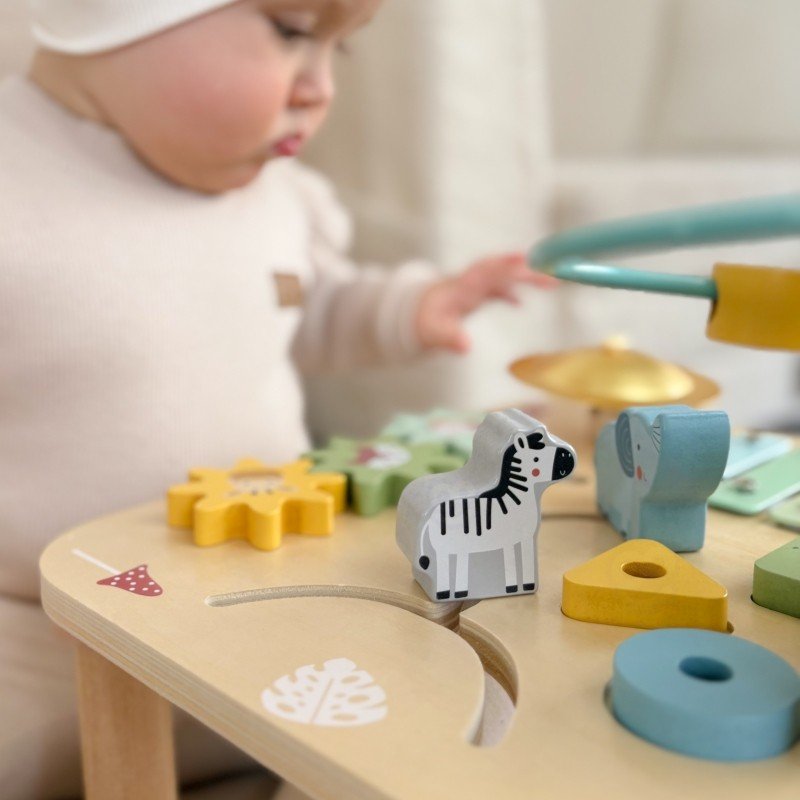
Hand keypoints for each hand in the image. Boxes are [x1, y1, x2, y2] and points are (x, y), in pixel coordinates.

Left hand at [415, 252, 556, 352]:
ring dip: (527, 277)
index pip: (486, 271)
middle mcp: (472, 281)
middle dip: (527, 269)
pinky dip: (512, 291)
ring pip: (505, 275)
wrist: (415, 312)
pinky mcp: (476, 292)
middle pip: (503, 268)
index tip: (524, 259)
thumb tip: (466, 347)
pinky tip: (521, 303)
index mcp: (463, 286)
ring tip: (552, 283)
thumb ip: (450, 339)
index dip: (505, 264)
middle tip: (552, 274)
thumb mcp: (433, 333)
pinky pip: (499, 286)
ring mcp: (475, 285)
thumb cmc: (424, 321)